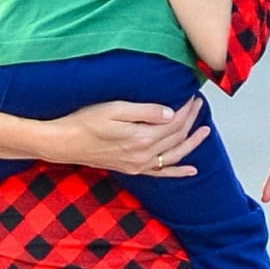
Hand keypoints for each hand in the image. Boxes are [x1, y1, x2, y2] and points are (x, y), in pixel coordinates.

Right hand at [42, 95, 209, 175]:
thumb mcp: (114, 108)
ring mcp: (139, 165)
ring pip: (174, 155)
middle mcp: (143, 155)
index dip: (186, 109)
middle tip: (198, 104)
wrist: (64, 143)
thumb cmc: (84, 121)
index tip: (191, 95)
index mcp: (141, 138)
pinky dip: (179, 172)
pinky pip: (162, 173)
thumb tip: (171, 113)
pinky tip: (191, 169)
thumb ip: (144, 111)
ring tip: (205, 131)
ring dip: (192, 143)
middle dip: (191, 120)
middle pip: (176, 137)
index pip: (173, 123)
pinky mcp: (133, 170)